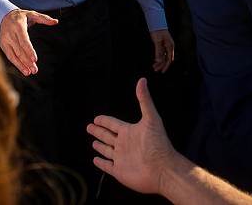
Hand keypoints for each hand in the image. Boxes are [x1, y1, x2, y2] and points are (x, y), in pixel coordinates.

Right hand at [0, 9, 57, 75]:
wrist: (4, 16)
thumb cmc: (21, 16)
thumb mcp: (32, 14)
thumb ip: (44, 18)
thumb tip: (56, 22)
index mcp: (18, 26)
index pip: (24, 40)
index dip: (29, 50)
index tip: (35, 59)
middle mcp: (10, 34)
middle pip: (19, 50)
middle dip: (27, 61)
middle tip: (35, 70)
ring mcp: (5, 40)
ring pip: (13, 55)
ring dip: (21, 65)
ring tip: (29, 73)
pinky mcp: (3, 45)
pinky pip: (9, 56)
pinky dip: (16, 63)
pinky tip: (23, 69)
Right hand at [88, 78, 175, 194]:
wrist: (163, 169)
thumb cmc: (158, 143)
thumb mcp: (151, 118)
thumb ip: (144, 100)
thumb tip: (142, 80)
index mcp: (129, 132)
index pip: (113, 124)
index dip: (104, 121)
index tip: (96, 118)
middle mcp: (124, 144)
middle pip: (107, 136)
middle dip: (98, 131)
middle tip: (89, 127)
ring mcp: (121, 158)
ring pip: (107, 151)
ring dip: (100, 147)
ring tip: (93, 143)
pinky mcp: (120, 171)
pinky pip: (107, 166)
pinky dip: (101, 163)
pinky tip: (95, 160)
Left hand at [150, 29, 173, 72]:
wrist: (156, 23)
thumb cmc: (158, 31)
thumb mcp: (158, 42)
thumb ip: (159, 52)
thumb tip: (159, 61)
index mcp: (170, 46)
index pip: (169, 59)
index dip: (166, 66)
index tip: (162, 71)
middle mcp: (169, 47)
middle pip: (166, 58)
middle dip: (161, 65)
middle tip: (156, 70)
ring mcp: (166, 45)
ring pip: (164, 56)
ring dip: (159, 62)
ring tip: (154, 66)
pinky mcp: (163, 44)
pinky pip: (162, 53)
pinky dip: (158, 57)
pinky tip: (155, 60)